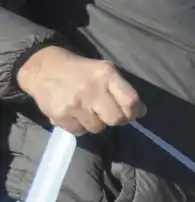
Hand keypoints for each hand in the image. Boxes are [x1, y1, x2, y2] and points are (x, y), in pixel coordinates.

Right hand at [16, 45, 145, 133]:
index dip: (135, 112)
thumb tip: (141, 112)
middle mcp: (91, 90)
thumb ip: (123, 90)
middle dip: (116, 119)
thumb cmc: (82, 71)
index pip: (130, 101)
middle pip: (116, 119)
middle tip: (109, 114)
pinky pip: (79, 131)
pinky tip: (76, 114)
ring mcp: (74, 104)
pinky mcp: (60, 115)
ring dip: (97, 123)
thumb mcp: (105, 71)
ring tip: (89, 111)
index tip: (132, 113)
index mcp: (106, 75)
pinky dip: (80, 126)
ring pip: (98, 128)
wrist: (45, 70)